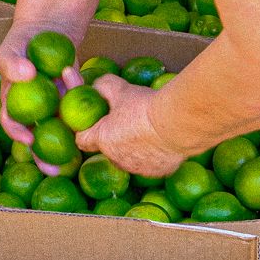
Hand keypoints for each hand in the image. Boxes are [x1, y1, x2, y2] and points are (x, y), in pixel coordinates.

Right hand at [0, 18, 85, 175]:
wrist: (50, 25)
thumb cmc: (24, 37)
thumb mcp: (11, 47)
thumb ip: (11, 62)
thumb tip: (26, 75)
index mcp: (13, 99)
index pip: (11, 121)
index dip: (17, 134)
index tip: (29, 140)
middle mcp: (31, 106)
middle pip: (35, 136)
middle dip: (42, 156)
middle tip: (53, 169)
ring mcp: (51, 103)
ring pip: (57, 130)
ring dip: (63, 147)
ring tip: (74, 161)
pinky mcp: (68, 98)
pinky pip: (74, 114)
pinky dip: (80, 123)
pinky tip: (91, 132)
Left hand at [76, 75, 197, 178]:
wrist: (177, 123)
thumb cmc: (145, 107)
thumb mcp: (120, 89)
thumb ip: (103, 87)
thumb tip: (96, 87)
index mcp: (102, 139)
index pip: (82, 140)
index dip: (86, 130)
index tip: (95, 121)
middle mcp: (117, 159)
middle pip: (108, 148)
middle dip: (114, 136)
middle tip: (128, 120)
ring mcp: (138, 168)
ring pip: (130, 157)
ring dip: (134, 146)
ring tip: (147, 128)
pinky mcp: (158, 172)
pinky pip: (151, 163)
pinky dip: (154, 154)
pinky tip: (163, 139)